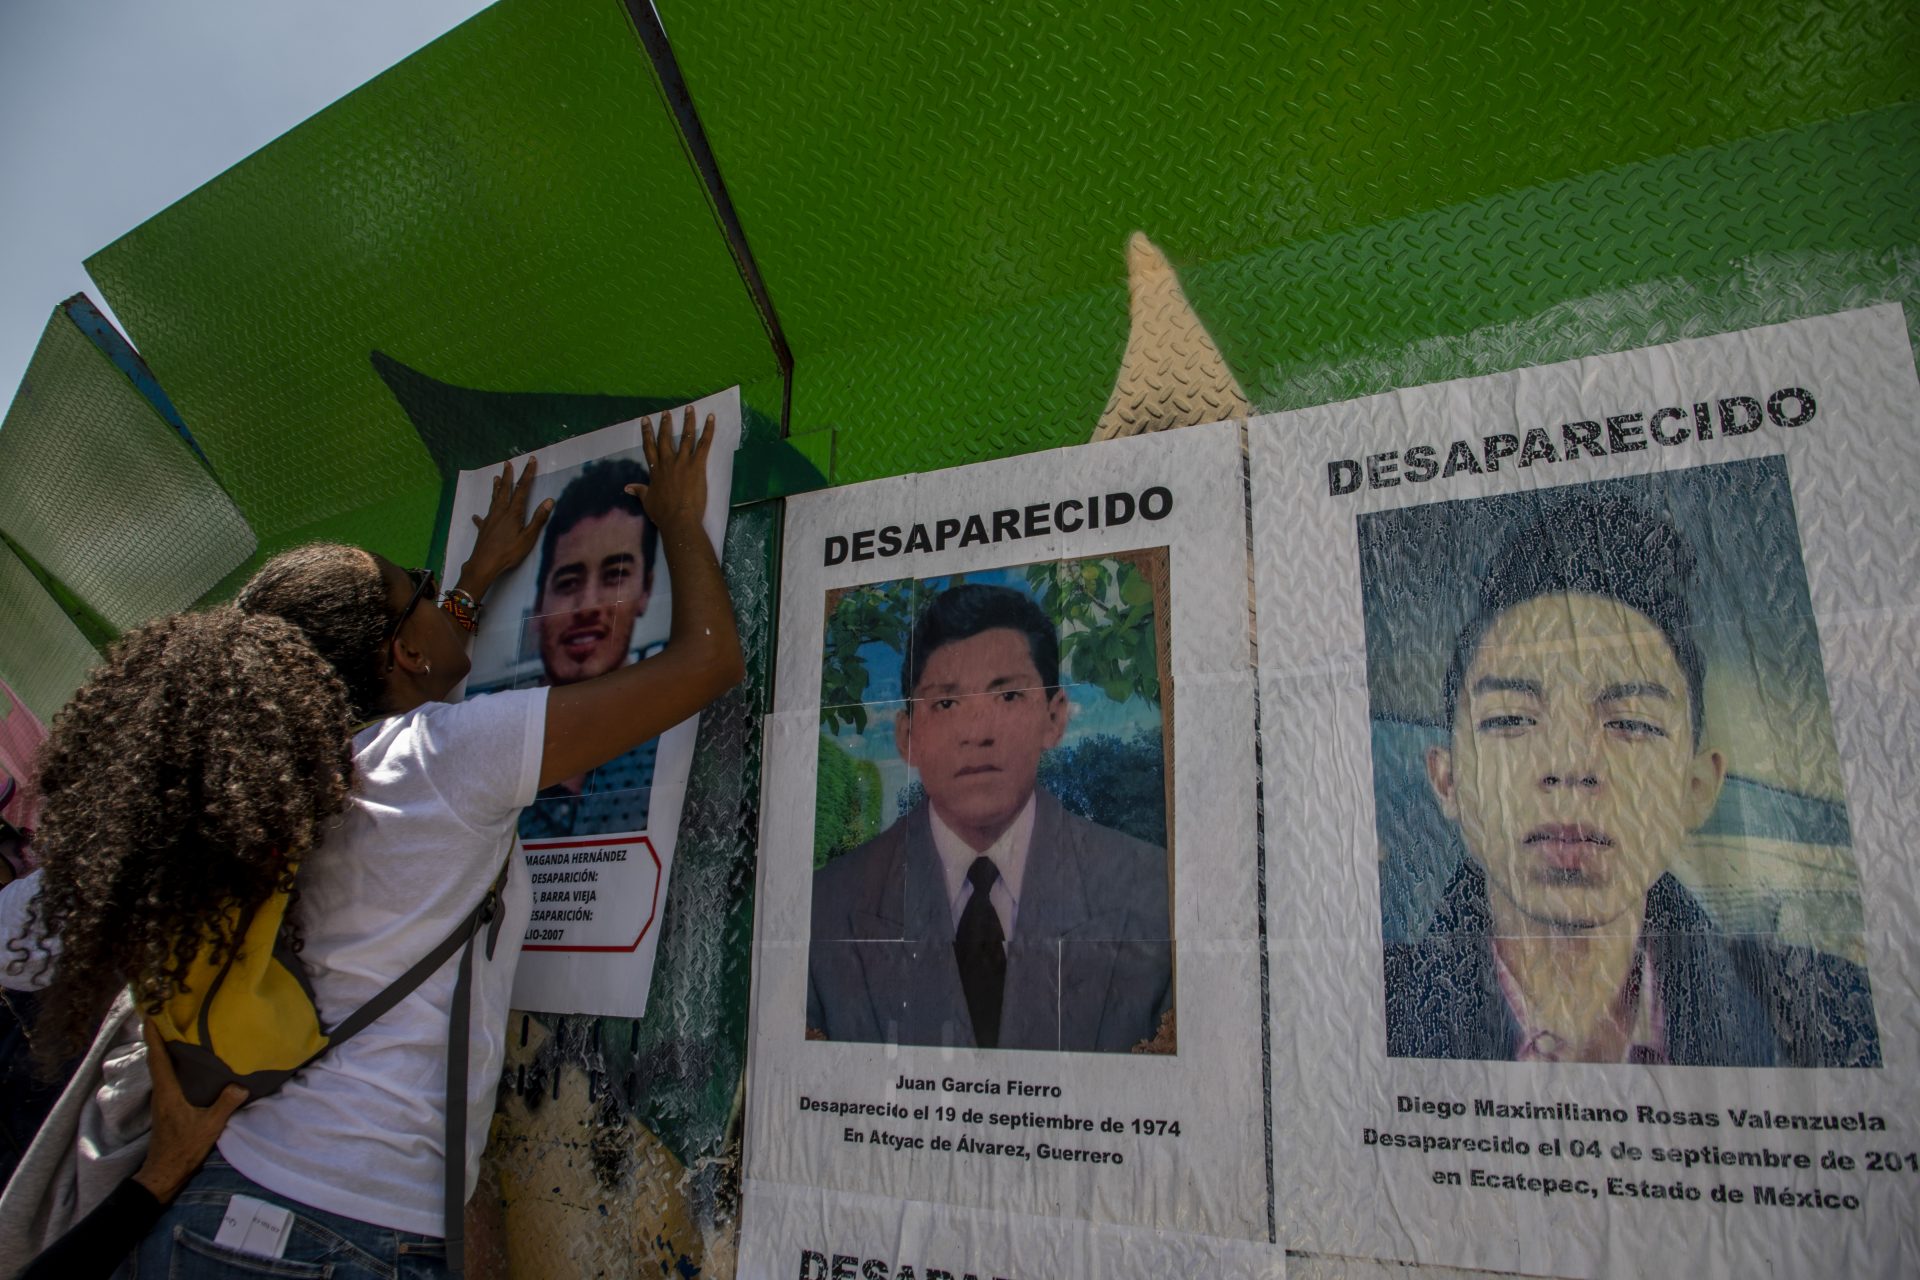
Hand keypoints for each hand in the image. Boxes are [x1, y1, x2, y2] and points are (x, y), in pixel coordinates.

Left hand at [133, 1018, 246, 1202]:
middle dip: (158, 1035)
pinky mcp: (167, 1105)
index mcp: (167, 1091)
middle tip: (168, 1014)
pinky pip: (167, 1076)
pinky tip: (186, 1061)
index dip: (153, 1035)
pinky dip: (172, 1063)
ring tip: (179, 1031)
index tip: (150, 1013)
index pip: (157, 1057)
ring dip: (164, 1048)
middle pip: (156, 1057)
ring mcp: (162, 1099)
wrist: (165, 1172)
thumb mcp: (209, 1126)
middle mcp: (161, 1091)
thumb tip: (241, 1084)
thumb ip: (225, 1104)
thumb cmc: (183, 1148)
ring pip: (160, 1067)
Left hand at [460, 458, 552, 599]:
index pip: (522, 489)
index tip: (531, 460)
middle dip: (508, 476)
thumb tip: (550, 501)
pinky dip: (481, 516)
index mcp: (513, 512)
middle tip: (507, 463)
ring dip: (496, 488)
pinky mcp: (483, 528)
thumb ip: (538, 519)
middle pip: (505, 490)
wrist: (484, 563)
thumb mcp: (528, 537)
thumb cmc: (509, 552)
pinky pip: (483, 519)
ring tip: (496, 478)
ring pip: (494, 500)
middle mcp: (500, 512)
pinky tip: (476, 516)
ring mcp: (490, 519)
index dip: (527, 474)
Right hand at [630, 406, 714, 539]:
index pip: (649, 447)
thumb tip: (627, 487)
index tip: (645, 421)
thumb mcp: (647, 501)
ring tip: (689, 409)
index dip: (647, 433)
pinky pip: (704, 444)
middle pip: (666, 438)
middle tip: (666, 412)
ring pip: (685, 437)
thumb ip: (639, 491)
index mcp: (656, 470)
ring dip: (688, 421)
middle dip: (666, 424)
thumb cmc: (663, 514)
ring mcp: (683, 462)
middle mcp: (668, 462)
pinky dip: (709, 430)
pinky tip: (710, 418)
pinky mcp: (697, 465)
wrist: (679, 519)